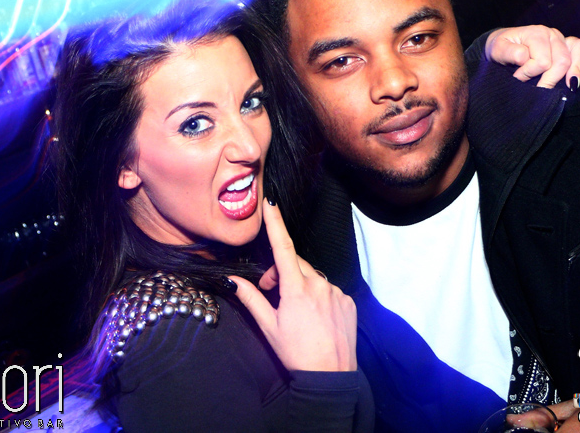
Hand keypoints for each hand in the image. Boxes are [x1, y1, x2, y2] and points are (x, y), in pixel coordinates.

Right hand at [229, 199, 356, 371]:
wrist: (330, 375)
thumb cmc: (296, 353)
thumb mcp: (269, 327)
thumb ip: (251, 299)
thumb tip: (231, 280)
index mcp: (296, 288)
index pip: (283, 247)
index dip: (276, 223)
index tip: (271, 203)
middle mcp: (319, 284)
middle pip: (295, 263)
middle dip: (280, 272)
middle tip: (270, 293)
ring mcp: (336, 292)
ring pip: (313, 277)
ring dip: (300, 285)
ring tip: (295, 311)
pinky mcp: (348, 301)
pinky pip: (329, 289)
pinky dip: (318, 295)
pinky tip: (314, 317)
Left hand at [485, 25, 579, 88]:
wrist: (502, 43)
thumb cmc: (500, 48)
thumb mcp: (498, 50)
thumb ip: (510, 54)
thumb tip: (525, 57)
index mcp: (537, 34)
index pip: (543, 60)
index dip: (530, 74)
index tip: (517, 79)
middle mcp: (552, 34)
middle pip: (563, 60)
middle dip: (550, 79)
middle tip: (536, 89)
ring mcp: (562, 39)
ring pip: (577, 52)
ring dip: (573, 71)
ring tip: (568, 86)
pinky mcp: (566, 44)